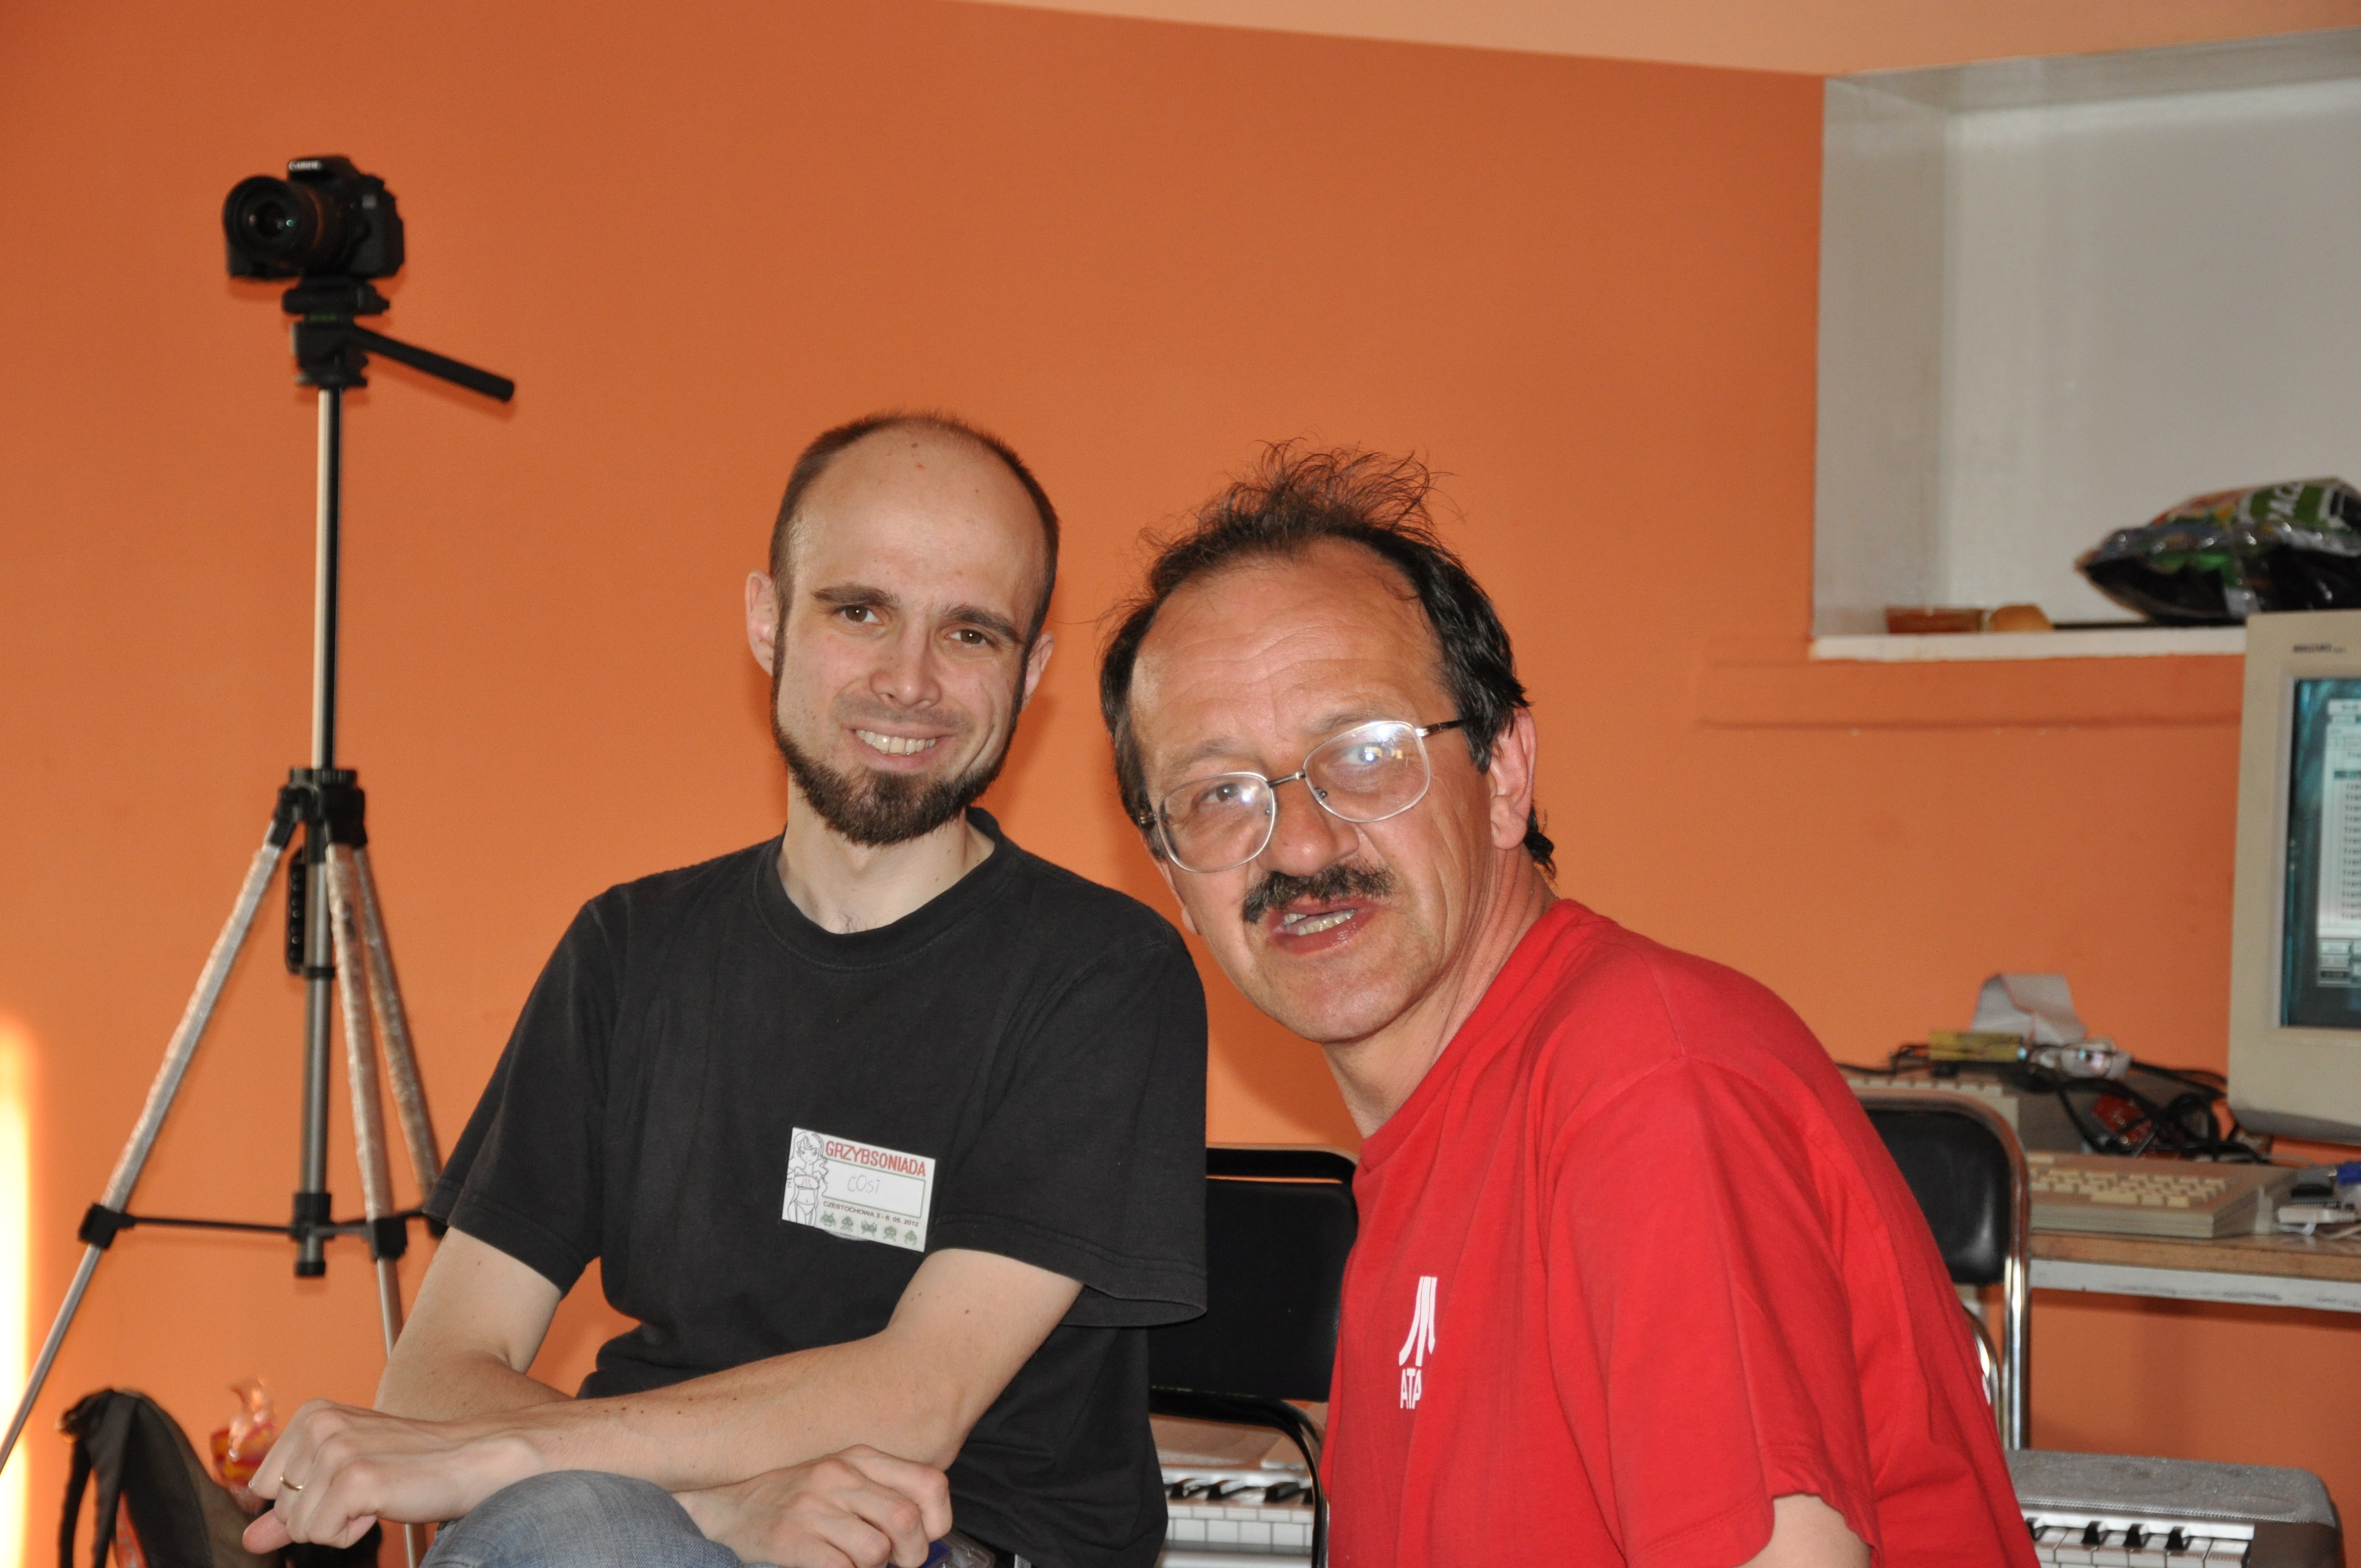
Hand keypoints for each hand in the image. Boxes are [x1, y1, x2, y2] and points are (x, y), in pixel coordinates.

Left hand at [240, 1398, 535, 1553]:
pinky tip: (385, 1505)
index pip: (264, 1488)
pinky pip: (323, 1536)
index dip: (306, 1500)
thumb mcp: (345, 1478)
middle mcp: (320, 1425)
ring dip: (340, 1525)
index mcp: (314, 1415)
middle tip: (369, 1490)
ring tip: (381, 1496)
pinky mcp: (355, 1478)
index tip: (351, 1482)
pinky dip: (353, 1533)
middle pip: (281, 1510)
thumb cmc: (413, 1467)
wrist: (475, 1460)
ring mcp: (337, 1450)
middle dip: (321, 1515)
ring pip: (299, 1528)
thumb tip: (249, 1539)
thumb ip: (293, 1507)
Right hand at [674, 1447, 951, 1567]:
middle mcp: (840, 1475)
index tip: (927, 1538)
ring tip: (860, 1565)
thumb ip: (882, 1494)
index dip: (938, 1521)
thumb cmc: (797, 1500)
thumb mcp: (843, 1480)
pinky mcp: (792, 1538)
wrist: (729, 1506)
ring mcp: (814, 1506)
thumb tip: (927, 1532)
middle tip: (898, 1563)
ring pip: (877, 1549)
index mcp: (861, 1458)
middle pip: (907, 1520)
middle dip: (912, 1554)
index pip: (930, 1483)